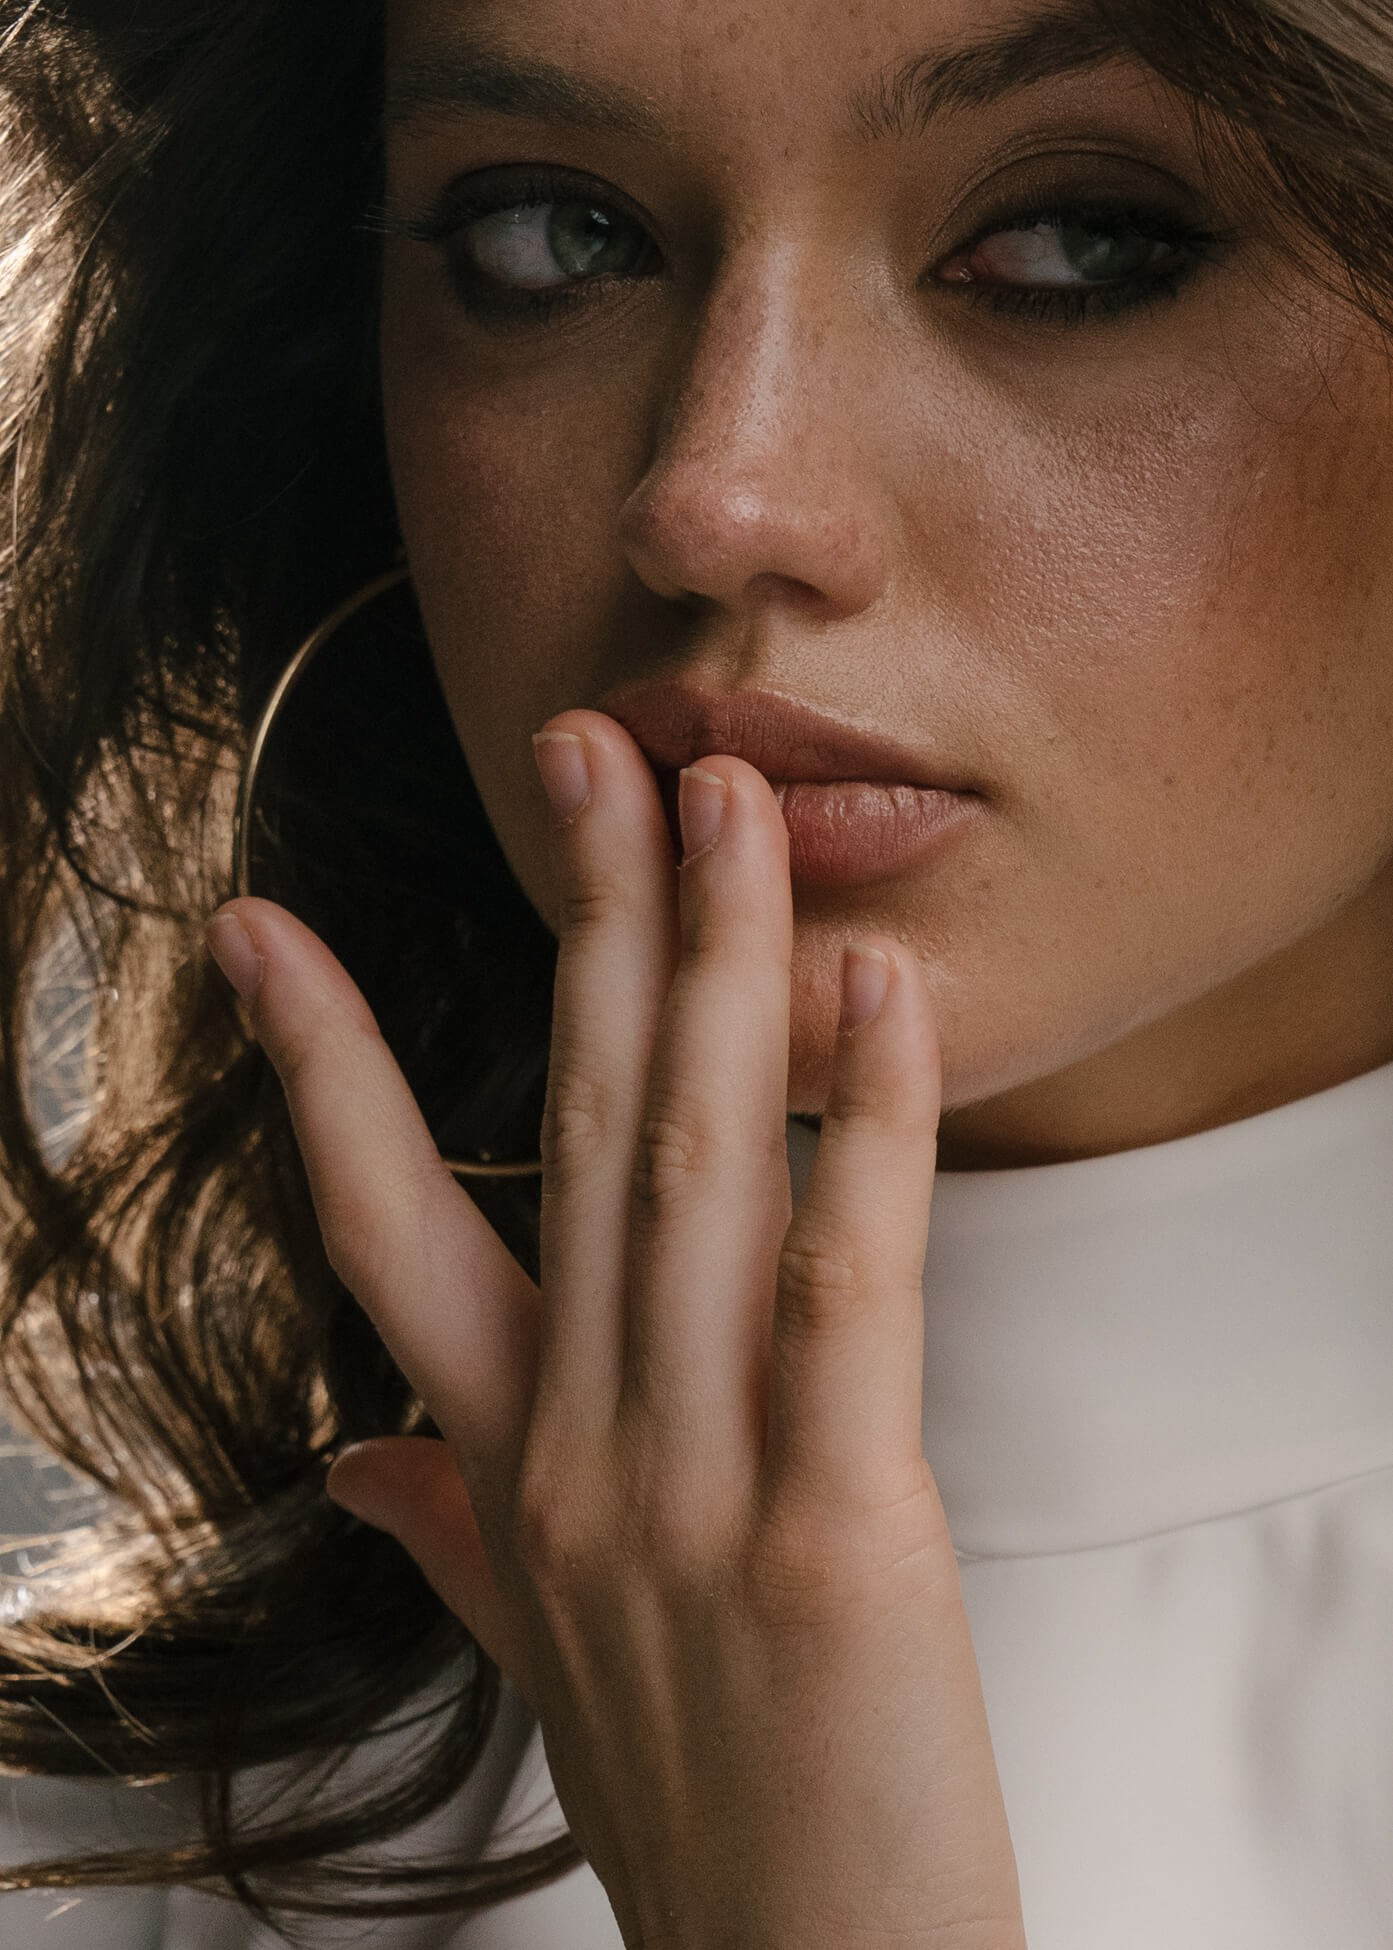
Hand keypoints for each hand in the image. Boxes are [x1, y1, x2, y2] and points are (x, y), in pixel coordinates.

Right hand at [206, 709, 1024, 1949]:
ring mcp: (693, 1491)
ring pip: (694, 1175)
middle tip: (587, 749)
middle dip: (578, 922)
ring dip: (710, 969)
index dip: (324, 1065)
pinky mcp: (836, 1536)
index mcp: (509, 1469)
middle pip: (573, 1134)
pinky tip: (876, 992)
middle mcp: (578, 1455)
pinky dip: (867, 1130)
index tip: (257, 927)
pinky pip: (849, 1293)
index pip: (386, 1228)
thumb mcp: (540, 1652)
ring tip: (720, 805)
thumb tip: (364, 1463)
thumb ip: (455, 1532)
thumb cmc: (692, 1799)